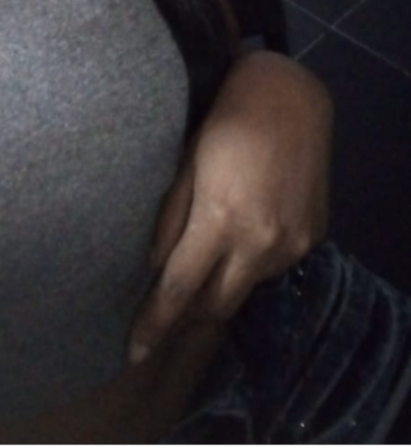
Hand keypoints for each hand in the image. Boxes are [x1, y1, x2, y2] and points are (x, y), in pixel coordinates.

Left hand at [128, 54, 332, 363]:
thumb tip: (151, 272)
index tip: (133, 352)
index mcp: (221, 220)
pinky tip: (243, 234)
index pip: (179, 291)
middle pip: (217, 305)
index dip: (154, 325)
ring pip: (247, 286)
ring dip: (222, 283)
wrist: (290, 95)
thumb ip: (169, 223)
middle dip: (189, 317)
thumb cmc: (225, 120)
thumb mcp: (185, 166)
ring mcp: (293, 243)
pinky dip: (251, 262)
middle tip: (163, 319)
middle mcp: (261, 241)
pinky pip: (273, 266)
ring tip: (205, 262)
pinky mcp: (313, 236)